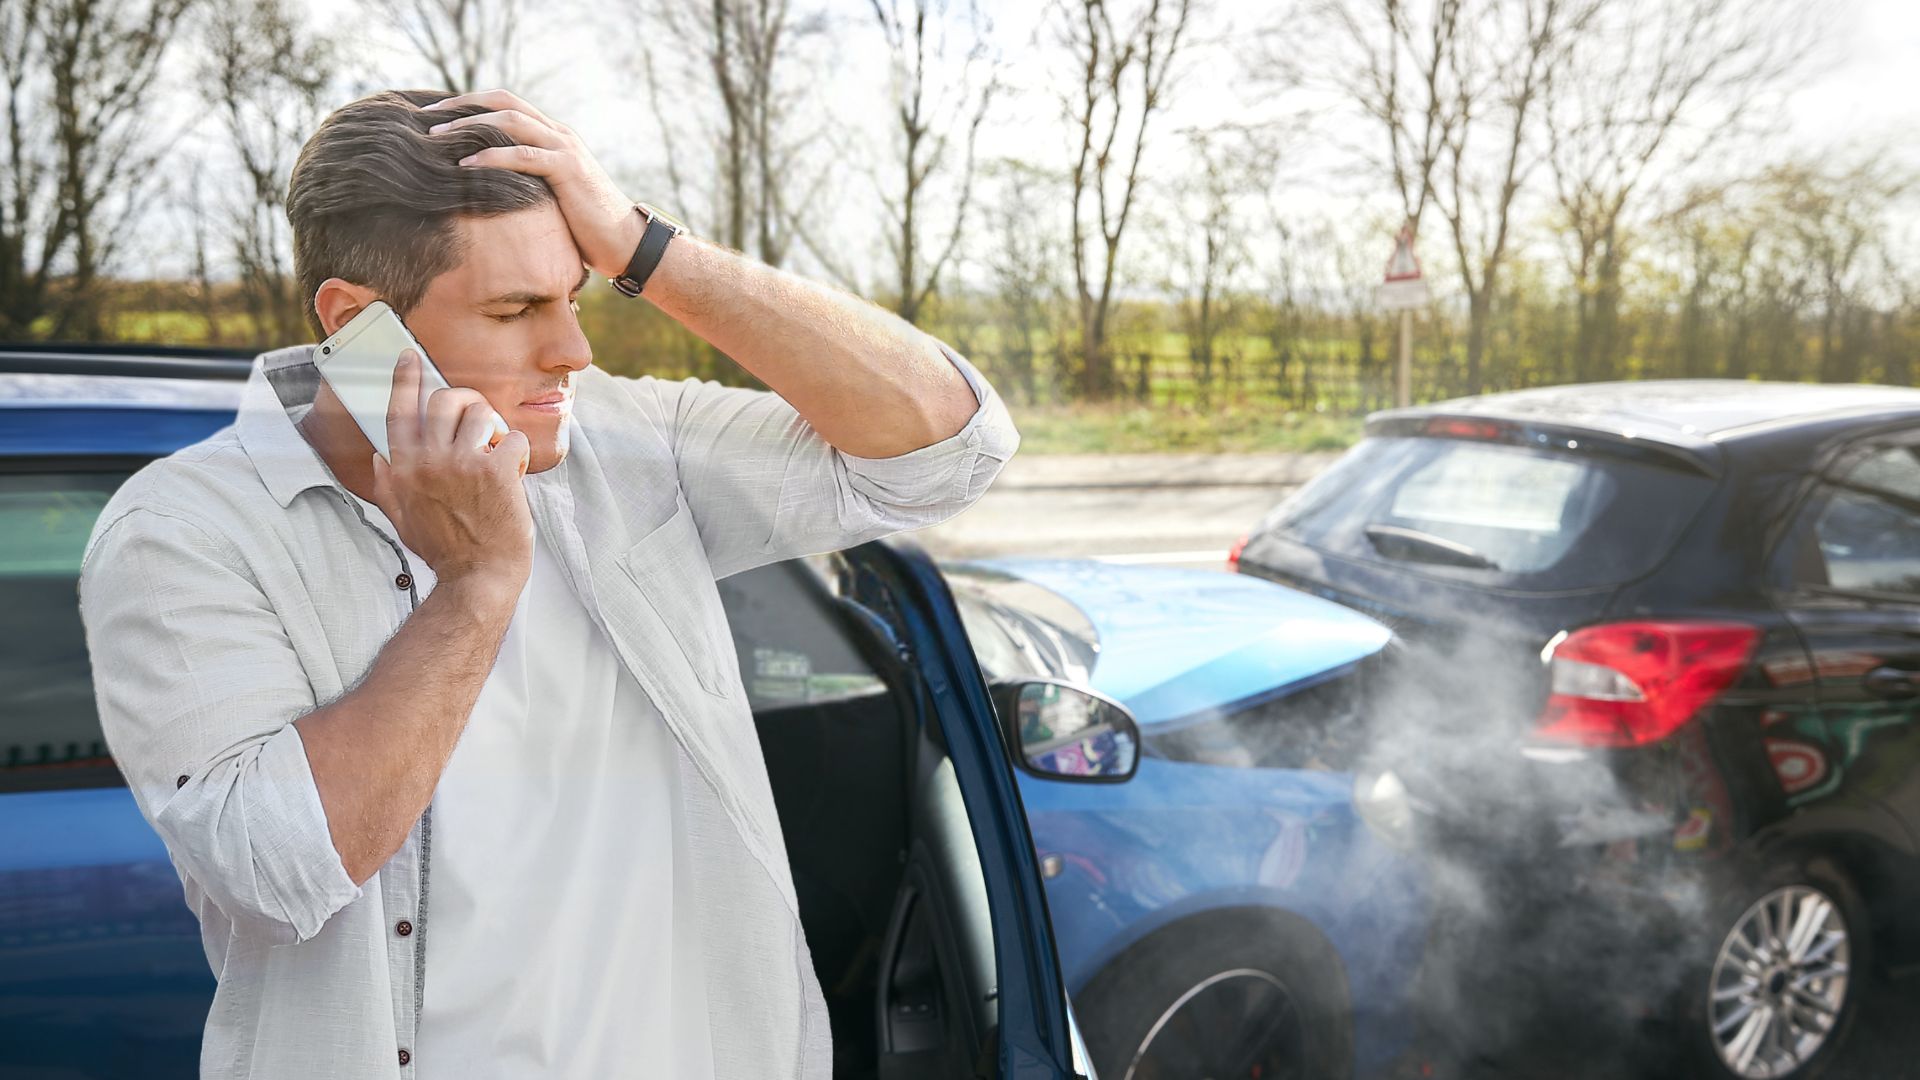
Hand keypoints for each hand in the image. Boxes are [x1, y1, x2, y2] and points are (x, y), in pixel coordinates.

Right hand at [370, 349, 534, 593]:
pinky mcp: (496, 472)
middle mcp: (428, 461)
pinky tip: (516, 472)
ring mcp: (462, 464)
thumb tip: (379, 455)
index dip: (404, 379)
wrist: (478, 577)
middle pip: (444, 400)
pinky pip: (513, 437)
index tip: (409, 356)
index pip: (398, 411)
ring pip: (480, 412)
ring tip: (496, 451)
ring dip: (493, 427)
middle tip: (476, 418)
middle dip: (465, 401)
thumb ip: (388, 485)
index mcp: (402, 469)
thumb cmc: (444, 549)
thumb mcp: (402, 518)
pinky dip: (519, 451)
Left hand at [421, 88, 645, 279]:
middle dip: (462, 104)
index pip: (505, 106)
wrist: (627, 242)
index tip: (437, 115)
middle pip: (503, 102)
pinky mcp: (568, 170)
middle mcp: (558, 135)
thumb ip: (525, 184)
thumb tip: (486, 192)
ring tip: (436, 137)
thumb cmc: (587, 228)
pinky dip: (491, 157)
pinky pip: (524, 155)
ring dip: (469, 126)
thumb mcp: (550, 197)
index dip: (470, 104)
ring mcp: (565, 149)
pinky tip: (464, 165)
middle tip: (426, 115)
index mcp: (552, 137)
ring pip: (510, 122)